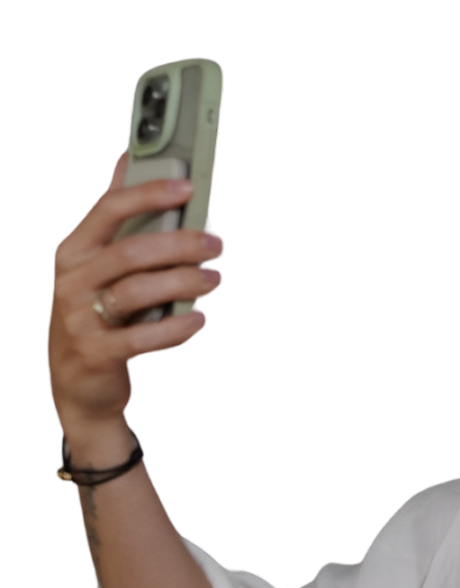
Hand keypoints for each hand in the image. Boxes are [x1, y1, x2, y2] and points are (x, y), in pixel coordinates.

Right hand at [48, 149, 224, 433]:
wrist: (79, 384)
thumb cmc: (97, 315)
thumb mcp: (96, 267)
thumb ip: (115, 218)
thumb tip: (128, 158)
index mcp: (73, 250)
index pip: (108, 208)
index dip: (149, 194)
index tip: (188, 187)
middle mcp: (71, 280)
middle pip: (131, 252)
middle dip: (180, 244)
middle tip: (216, 244)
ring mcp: (80, 318)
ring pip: (139, 292)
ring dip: (184, 283)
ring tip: (213, 280)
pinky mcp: (97, 352)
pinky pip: (143, 336)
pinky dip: (176, 328)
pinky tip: (199, 320)